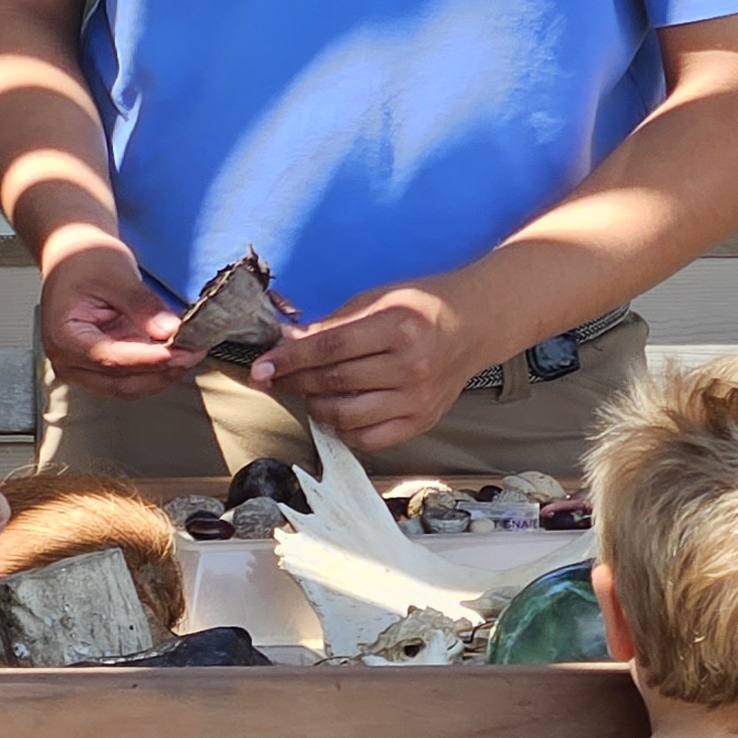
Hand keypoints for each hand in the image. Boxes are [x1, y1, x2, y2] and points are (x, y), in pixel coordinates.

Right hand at [37, 239, 190, 397]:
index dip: (148, 359)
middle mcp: (67, 360)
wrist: (74, 256)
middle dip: (161, 370)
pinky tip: (176, 354)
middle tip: (193, 351)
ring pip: (129, 387)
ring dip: (162, 374)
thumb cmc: (84, 260)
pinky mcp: (99, 368)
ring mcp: (82, 368)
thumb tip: (169, 330)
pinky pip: (131, 379)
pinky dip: (155, 370)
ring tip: (189, 352)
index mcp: (62, 337)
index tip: (179, 352)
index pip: (109, 358)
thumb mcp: (116, 274)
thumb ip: (141, 305)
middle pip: (120, 381)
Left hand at [272, 277, 494, 451]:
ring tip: (308, 392)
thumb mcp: (378, 299)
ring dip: (315, 407)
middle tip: (274, 378)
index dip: (289, 359)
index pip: (329, 348)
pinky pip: (369, 439)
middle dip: (294, 381)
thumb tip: (287, 343)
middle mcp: (410, 367)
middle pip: (334, 382)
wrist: (475, 324)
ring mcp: (418, 399)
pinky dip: (343, 430)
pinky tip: (335, 413)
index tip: (261, 366)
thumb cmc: (423, 306)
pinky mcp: (422, 421)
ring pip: (346, 416)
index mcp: (398, 327)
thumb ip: (333, 324)